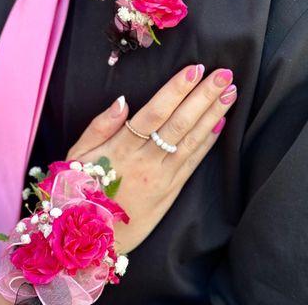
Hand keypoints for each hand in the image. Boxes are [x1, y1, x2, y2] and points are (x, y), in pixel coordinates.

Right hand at [68, 65, 236, 253]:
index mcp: (121, 149)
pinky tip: (220, 124)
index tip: (194, 69)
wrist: (97, 239)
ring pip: (191, 140)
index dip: (176, 90)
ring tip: (230, 92)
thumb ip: (99, 128)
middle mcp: (146, 161)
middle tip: (224, 74)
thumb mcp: (77, 157)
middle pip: (179, 124)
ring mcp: (162, 177)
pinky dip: (208, 142)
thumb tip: (122, 101)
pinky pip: (193, 163)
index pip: (154, 113)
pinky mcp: (172, 190)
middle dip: (203, 96)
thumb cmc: (82, 191)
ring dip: (213, 114)